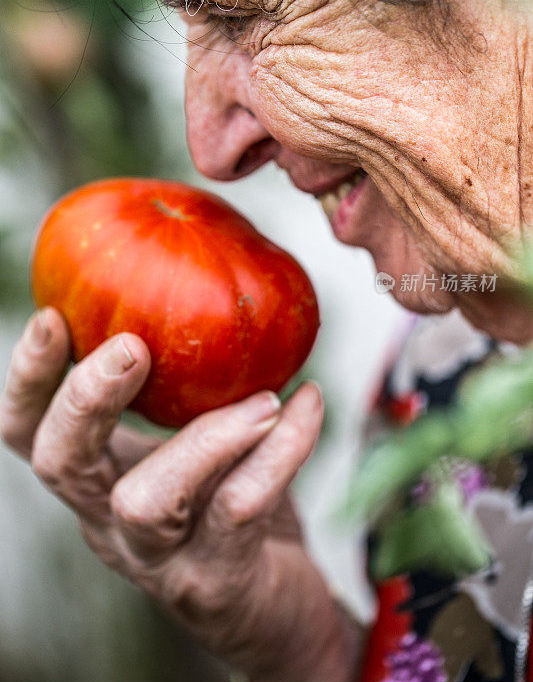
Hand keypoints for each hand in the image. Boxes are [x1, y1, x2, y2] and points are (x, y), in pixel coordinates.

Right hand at [0, 308, 362, 681]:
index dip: (28, 379)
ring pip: (146, 502)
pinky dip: (280, 452)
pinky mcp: (215, 584)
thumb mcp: (198, 446)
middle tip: (132, 346)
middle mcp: (112, 523)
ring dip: (206, 436)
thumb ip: (190, 395)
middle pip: (62, 466)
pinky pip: (239, 509)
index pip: (31, 434)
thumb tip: (215, 294)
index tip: (52, 317)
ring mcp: (159, 561)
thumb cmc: (233, 508)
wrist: (278, 609)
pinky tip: (309, 405)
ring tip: (266, 397)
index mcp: (100, 479)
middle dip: (86, 400)